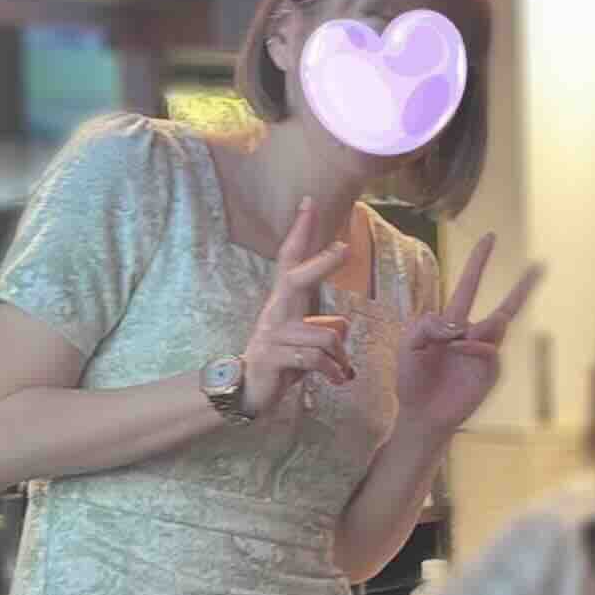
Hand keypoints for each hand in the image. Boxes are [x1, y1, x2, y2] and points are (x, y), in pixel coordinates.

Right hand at [239, 198, 353, 414]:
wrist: (249, 390)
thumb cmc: (282, 361)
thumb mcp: (305, 342)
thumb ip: (323, 328)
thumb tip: (343, 323)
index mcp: (285, 302)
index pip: (291, 260)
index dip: (301, 233)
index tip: (310, 204)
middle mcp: (276, 311)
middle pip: (298, 278)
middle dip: (323, 263)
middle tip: (345, 248)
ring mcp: (273, 334)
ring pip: (326, 336)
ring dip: (341, 357)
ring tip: (340, 371)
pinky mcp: (274, 357)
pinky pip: (317, 361)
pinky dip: (333, 372)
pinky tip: (335, 381)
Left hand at [392, 233, 545, 436]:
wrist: (420, 413)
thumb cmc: (412, 379)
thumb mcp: (407, 344)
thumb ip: (425, 325)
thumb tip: (456, 323)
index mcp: (452, 323)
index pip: (470, 286)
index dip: (479, 262)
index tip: (490, 238)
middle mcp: (473, 335)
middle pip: (506, 307)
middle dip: (523, 287)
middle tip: (540, 265)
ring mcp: (484, 354)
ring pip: (495, 326)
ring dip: (481, 325)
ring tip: (457, 341)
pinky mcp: (490, 373)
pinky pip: (489, 349)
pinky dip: (474, 344)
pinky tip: (457, 347)